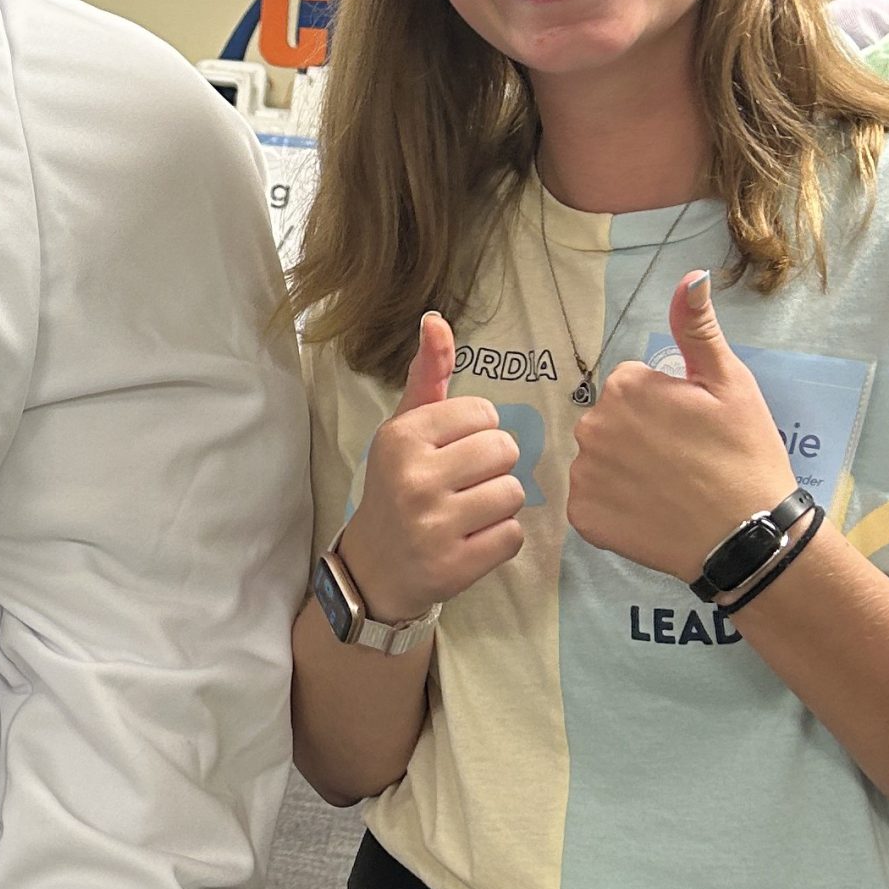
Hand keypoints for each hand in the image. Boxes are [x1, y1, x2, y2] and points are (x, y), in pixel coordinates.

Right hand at [339, 312, 524, 621]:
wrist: (373, 569)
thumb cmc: (397, 488)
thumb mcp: (404, 429)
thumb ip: (426, 375)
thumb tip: (436, 319)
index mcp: (402, 437)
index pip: (484, 413)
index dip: (477, 432)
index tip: (450, 453)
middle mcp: (414, 478)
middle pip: (504, 450)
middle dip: (493, 467)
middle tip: (463, 485)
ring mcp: (433, 525)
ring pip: (514, 493)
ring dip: (498, 504)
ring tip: (467, 513)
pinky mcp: (454, 566)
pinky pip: (513, 536)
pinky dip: (500, 539)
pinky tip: (470, 540)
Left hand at [568, 269, 795, 582]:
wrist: (746, 534)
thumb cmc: (744, 453)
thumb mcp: (730, 382)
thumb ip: (697, 329)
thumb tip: (689, 276)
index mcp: (625, 388)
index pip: (632, 387)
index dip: (665, 407)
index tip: (692, 429)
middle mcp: (592, 426)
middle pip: (611, 423)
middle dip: (640, 436)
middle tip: (683, 461)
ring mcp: (584, 475)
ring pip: (600, 461)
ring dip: (625, 471)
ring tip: (668, 489)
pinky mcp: (582, 518)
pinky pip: (592, 502)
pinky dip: (615, 508)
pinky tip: (650, 512)